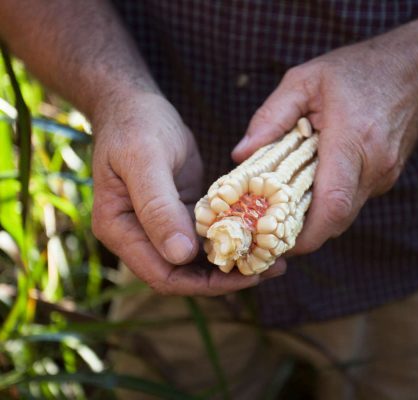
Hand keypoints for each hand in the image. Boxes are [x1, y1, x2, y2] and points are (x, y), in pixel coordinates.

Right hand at [91, 92, 284, 294]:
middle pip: (183, 274)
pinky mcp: (179, 213)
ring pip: (197, 260)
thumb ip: (158, 207)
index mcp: (119, 230)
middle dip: (225, 278)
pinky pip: (205, 236)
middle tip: (271, 269)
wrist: (135, 105)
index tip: (245, 275)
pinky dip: (229, 239)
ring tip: (273, 258)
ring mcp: (160, 226)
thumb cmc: (135, 125)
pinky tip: (257, 235)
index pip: (162, 274)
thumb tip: (180, 256)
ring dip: (233, 261)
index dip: (204, 284)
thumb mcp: (145, 160)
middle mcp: (138, 235)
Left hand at [233, 31, 417, 253]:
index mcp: (353, 139)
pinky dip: (328, 203)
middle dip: (302, 233)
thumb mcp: (305, 80)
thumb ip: (271, 116)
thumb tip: (240, 155)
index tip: (275, 243)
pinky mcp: (386, 178)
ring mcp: (384, 175)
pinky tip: (309, 188)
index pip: (331, 203)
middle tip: (267, 233)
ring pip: (344, 214)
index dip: (305, 233)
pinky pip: (352, 200)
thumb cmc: (358, 69)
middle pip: (336, 218)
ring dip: (314, 218)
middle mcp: (374, 165)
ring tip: (282, 211)